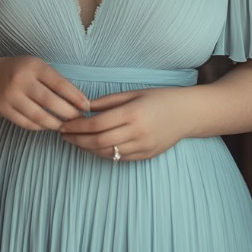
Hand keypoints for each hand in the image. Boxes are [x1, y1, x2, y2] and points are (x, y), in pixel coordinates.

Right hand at [0, 55, 89, 130]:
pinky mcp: (3, 109)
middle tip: (80, 120)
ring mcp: (10, 96)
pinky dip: (41, 127)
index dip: (75, 97)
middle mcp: (20, 80)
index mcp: (33, 66)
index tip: (87, 106)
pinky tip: (49, 126)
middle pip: (50, 102)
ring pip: (39, 116)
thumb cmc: (22, 71)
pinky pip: (27, 123)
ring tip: (67, 126)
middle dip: (69, 114)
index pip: (59, 83)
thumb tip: (79, 101)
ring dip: (56, 124)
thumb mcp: (38, 67)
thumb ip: (55, 80)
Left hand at [59, 87, 186, 161]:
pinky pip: (119, 158)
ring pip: (107, 153)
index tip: (64, 124)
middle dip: (77, 139)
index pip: (97, 124)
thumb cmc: (160, 98)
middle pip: (99, 141)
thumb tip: (85, 107)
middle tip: (63, 135)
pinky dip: (103, 153)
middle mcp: (137, 132)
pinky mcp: (146, 156)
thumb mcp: (134, 93)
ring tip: (74, 141)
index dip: (77, 126)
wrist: (188, 113)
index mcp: (133, 112)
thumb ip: (108, 101)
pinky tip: (93, 147)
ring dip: (87, 148)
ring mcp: (143, 146)